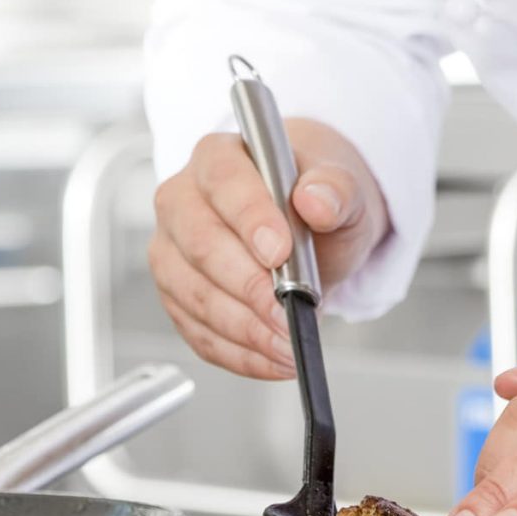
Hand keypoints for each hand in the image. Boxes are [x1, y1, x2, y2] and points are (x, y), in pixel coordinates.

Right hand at [148, 121, 388, 380]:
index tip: (281, 252)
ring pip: (194, 294)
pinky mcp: (177, 296)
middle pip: (200, 244)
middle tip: (288, 312)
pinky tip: (272, 357)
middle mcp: (183, 201)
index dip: (249, 218)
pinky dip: (238, 353)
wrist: (313, 228)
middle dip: (248, 286)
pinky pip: (197, 332)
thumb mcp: (343, 188)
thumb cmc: (317, 201)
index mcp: (219, 157)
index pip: (223, 181)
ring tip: (288, 343)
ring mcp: (173, 251)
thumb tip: (317, 201)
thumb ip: (335, 190)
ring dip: (244, 328)